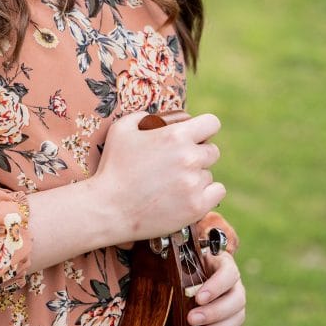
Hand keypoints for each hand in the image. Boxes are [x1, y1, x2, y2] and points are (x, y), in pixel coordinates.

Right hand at [92, 110, 225, 245]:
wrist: (108, 208)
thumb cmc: (112, 168)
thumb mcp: (120, 130)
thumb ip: (141, 117)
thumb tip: (152, 116)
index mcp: (176, 136)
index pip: (211, 124)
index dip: (204, 129)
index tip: (197, 136)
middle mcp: (190, 158)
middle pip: (212, 151)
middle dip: (198, 154)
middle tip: (180, 163)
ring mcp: (194, 184)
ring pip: (209, 174)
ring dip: (197, 176)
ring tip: (173, 184)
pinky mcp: (197, 206)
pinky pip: (217, 192)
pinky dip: (206, 193)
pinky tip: (190, 194)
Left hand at [187, 251, 244, 325]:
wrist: (193, 275)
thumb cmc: (187, 266)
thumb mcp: (185, 261)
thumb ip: (182, 268)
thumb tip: (172, 280)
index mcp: (224, 265)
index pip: (229, 273)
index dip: (216, 286)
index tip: (199, 298)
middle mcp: (235, 285)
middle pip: (236, 299)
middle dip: (214, 312)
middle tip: (192, 319)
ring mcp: (236, 304)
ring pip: (238, 317)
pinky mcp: (234, 321)